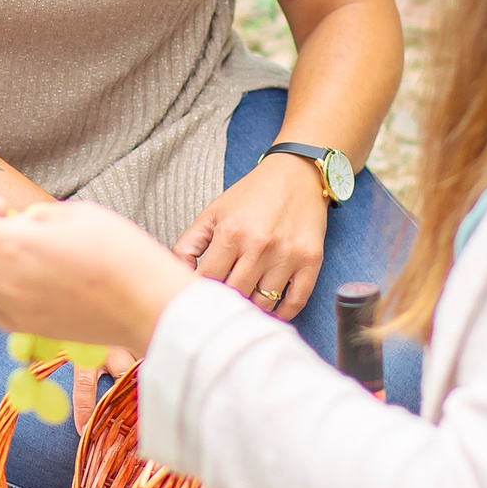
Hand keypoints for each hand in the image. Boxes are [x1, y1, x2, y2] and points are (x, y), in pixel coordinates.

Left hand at [0, 197, 196, 358]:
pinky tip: (23, 284)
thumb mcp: (77, 213)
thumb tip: (19, 224)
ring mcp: (15, 309)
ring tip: (21, 260)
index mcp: (14, 245)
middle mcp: (5, 280)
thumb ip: (37, 216)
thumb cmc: (120, 251)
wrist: (146, 302)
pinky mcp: (29, 330)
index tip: (2, 208)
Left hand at [173, 158, 330, 321]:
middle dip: (225, 302)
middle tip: (220, 306)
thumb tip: (176, 272)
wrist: (296, 174)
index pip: (208, 280)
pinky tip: (271, 310)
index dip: (201, 292)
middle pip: (235, 294)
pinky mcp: (310, 261)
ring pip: (263, 303)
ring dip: (251, 308)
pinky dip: (282, 313)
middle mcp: (259, 246)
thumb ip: (189, 244)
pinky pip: (295, 301)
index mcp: (231, 234)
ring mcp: (287, 255)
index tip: (200, 298)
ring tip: (244, 305)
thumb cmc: (252, 195)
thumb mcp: (213, 212)